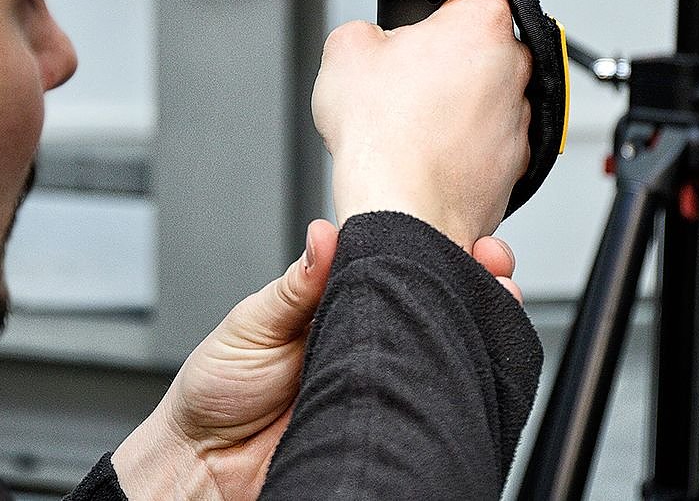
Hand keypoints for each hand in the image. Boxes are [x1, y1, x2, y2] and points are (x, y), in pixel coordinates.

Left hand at [110, 222, 523, 500]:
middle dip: (474, 279)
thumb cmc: (218, 390)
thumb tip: (324, 233)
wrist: (203, 466)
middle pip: (433, 303)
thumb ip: (296, 284)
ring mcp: (382, 378)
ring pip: (442, 346)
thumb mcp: (253, 324)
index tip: (463, 236)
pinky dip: (458, 379)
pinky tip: (468, 357)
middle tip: (494, 264)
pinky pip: (430, 398)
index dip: (434, 249)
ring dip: (476, 321)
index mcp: (338, 304)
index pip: (397, 268)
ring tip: (496, 296)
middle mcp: (369, 339)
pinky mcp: (389, 421)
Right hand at [313, 0, 530, 250]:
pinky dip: (465, 140)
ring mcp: (520, 117)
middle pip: (485, 37)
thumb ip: (366, 28)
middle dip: (450, 47)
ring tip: (414, 118)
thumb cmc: (384, 140)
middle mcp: (514, 66)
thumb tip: (370, 39)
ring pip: (489, 90)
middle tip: (409, 67)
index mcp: (482, 23)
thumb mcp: (345, 51)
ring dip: (460, 97)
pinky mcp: (518, 162)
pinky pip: (490, 135)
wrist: (402, 214)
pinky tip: (428, 150)